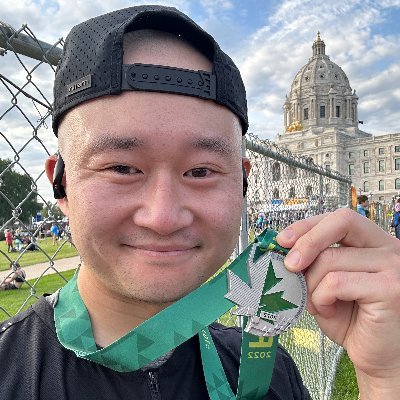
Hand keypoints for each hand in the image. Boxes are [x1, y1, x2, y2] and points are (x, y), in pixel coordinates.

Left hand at [276, 209, 399, 396]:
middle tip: (289, 264)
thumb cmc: (352, 320)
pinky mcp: (389, 288)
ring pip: (330, 259)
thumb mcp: (325, 283)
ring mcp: (393, 266)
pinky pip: (336, 282)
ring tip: (319, 303)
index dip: (309, 225)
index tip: (284, 239)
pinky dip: (322, 298)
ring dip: (312, 285)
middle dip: (307, 241)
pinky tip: (329, 310)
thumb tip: (283, 247)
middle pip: (341, 223)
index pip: (339, 218)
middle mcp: (388, 248)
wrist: (377, 357)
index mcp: (373, 243)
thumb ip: (313, 263)